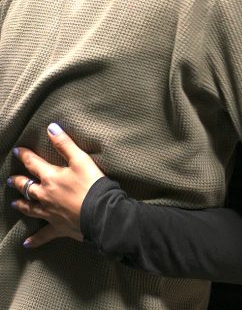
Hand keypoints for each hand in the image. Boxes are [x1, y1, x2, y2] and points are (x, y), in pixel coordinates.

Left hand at [7, 123, 104, 247]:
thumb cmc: (93, 185)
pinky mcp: (57, 227)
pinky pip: (43, 235)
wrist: (100, 213)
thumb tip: (51, 128)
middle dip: (18, 182)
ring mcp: (49, 213)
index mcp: (51, 178)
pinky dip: (35, 239)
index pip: (33, 164)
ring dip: (22, 204)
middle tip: (11, 179)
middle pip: (27, 187)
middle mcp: (45, 195)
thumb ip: (65, 144)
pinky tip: (27, 243)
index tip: (17, 151)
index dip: (25, 156)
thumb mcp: (81, 160)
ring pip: (30, 208)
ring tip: (14, 203)